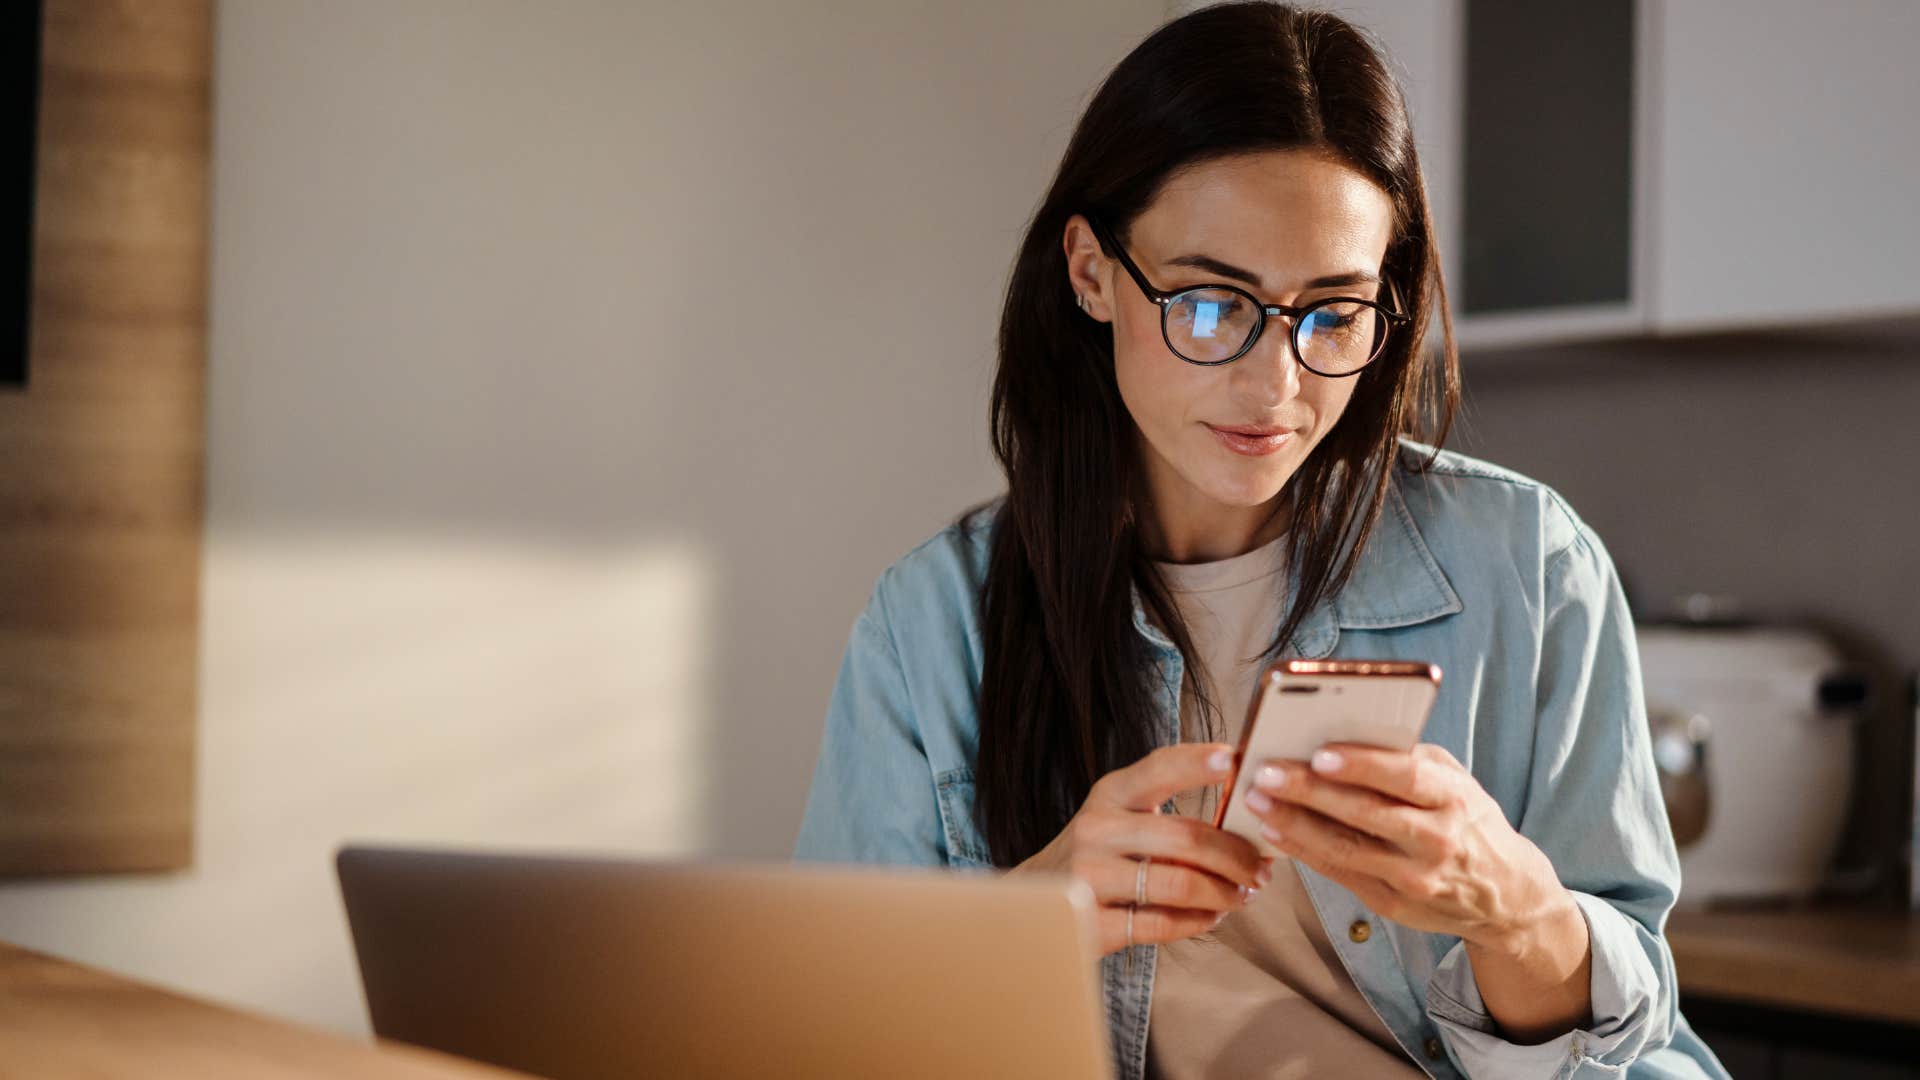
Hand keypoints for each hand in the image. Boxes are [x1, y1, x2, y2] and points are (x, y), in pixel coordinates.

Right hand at [1010, 742, 1274, 956]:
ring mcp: (1089, 878)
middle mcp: (1096, 830)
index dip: (1199, 763)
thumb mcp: (1118, 816)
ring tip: (1242, 895)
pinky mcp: (1090, 923)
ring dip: (1224, 893)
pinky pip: (1162, 924)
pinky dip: (1198, 922)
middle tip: (1261, 869)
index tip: (1236, 760)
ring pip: (1180, 884)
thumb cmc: (1097, 854)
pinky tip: (1210, 917)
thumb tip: (1247, 811)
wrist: (1032, 902)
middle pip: (1186, 837)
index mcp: (1109, 794)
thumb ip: (1167, 809)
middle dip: (1236, 856)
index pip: (1159, 768)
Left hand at [1240, 742, 1572, 950]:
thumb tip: (1345, 732)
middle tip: (1265, 773)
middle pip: (1365, 814)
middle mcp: (1437, 840)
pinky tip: (1273, 832)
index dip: (1362, 766)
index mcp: (1454, 797)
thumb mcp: (1454, 780)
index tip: (1320, 753)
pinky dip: (1303, 852)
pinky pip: (1340, 874)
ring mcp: (1415, 878)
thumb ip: (1408, 759)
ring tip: (1256, 800)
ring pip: (1346, 849)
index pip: (1405, 777)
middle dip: (1309, 792)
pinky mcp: (1394, 905)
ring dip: (1294, 824)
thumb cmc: (1467, 819)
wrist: (1504, 893)